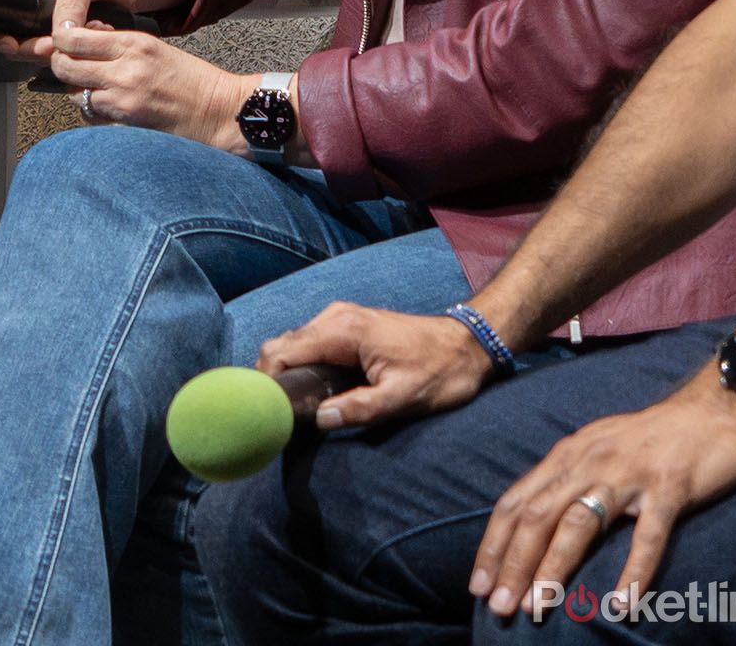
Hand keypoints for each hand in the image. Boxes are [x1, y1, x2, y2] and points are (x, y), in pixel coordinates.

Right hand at [0, 0, 180, 58]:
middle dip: (32, 49)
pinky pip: (62, 54)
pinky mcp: (64, 35)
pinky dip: (74, 53)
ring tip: (82, 38)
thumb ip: (69, 6)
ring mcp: (45, 23)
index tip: (12, 46)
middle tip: (53, 48)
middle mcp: (27, 6)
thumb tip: (60, 35)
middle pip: (13, 42)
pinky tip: (91, 41)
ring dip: (59, 51)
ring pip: (37, 52)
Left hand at [48, 20, 250, 147]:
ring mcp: (122, 103)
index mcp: (133, 45)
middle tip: (71, 65)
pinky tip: (111, 108)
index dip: (60, 40)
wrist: (220, 112)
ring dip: (79, 90)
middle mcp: (123, 72)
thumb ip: (116, 43)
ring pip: (74, 94)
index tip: (63, 42)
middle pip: (63, 67)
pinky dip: (93, 113)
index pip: (71, 39)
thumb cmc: (191, 79)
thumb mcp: (154, 47)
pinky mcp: (124, 128)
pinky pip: (90, 118)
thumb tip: (79, 38)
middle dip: (62, 64)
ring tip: (98, 87)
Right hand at [257, 302, 493, 430]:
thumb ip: (360, 408)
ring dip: (285, 372)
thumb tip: (319, 420)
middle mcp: (334, 317)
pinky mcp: (345, 324)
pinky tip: (310, 389)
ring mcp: (338, 317)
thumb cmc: (441, 371)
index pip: (281, 352)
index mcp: (342, 331)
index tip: (264, 411)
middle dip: (270, 379)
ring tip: (291, 406)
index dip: (266, 382)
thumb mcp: (404, 397)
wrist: (471, 342)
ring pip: (291, 344)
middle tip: (276, 415)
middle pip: (279, 345)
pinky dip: (299, 365)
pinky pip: (308, 343)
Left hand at [471, 377, 735, 618]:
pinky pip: (648, 536)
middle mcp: (587, 464)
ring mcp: (628, 477)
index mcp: (564, 457)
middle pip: (537, 518)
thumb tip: (529, 522)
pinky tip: (622, 604)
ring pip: (579, 526)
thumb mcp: (592, 450)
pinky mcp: (669, 490)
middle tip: (496, 605)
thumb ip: (563, 480)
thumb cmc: (647, 438)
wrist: (710, 413)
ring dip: (554, 569)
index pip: (515, 504)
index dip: (493, 545)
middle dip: (513, 564)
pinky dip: (633, 571)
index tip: (476, 583)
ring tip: (538, 607)